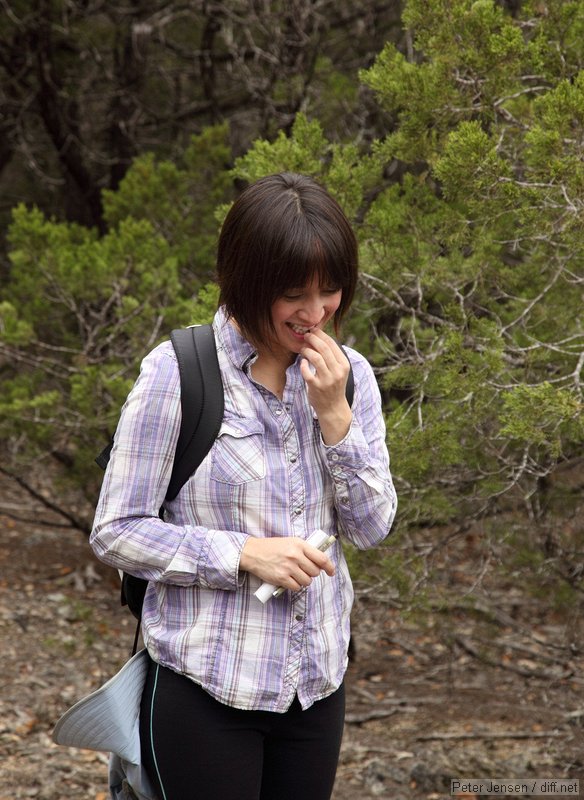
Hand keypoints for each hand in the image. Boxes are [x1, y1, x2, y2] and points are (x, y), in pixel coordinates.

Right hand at [240, 536, 334, 590]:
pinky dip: (295, 586)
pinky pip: (296, 587)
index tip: (331, 571)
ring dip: (304, 580)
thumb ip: (305, 550)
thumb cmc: (273, 547)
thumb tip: (320, 562)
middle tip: (304, 570)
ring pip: (307, 581)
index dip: (329, 567)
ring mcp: (288, 567)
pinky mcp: (281, 578)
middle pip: (315, 572)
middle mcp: (295, 556)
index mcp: (299, 544)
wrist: (253, 552)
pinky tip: (289, 580)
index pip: (321, 558)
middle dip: (312, 573)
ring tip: (296, 575)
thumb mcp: (290, 542)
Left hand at [300, 329, 351, 443]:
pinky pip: (307, 372)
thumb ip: (332, 356)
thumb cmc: (334, 386)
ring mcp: (327, 380)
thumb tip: (320, 338)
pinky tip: (302, 362)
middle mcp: (337, 371)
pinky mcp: (316, 387)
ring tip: (303, 349)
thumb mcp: (339, 370)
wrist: (333, 407)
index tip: (313, 330)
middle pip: (324, 349)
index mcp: (344, 365)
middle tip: (306, 335)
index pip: (332, 344)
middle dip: (313, 339)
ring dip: (307, 350)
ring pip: (315, 358)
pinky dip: (303, 365)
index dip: (321, 335)